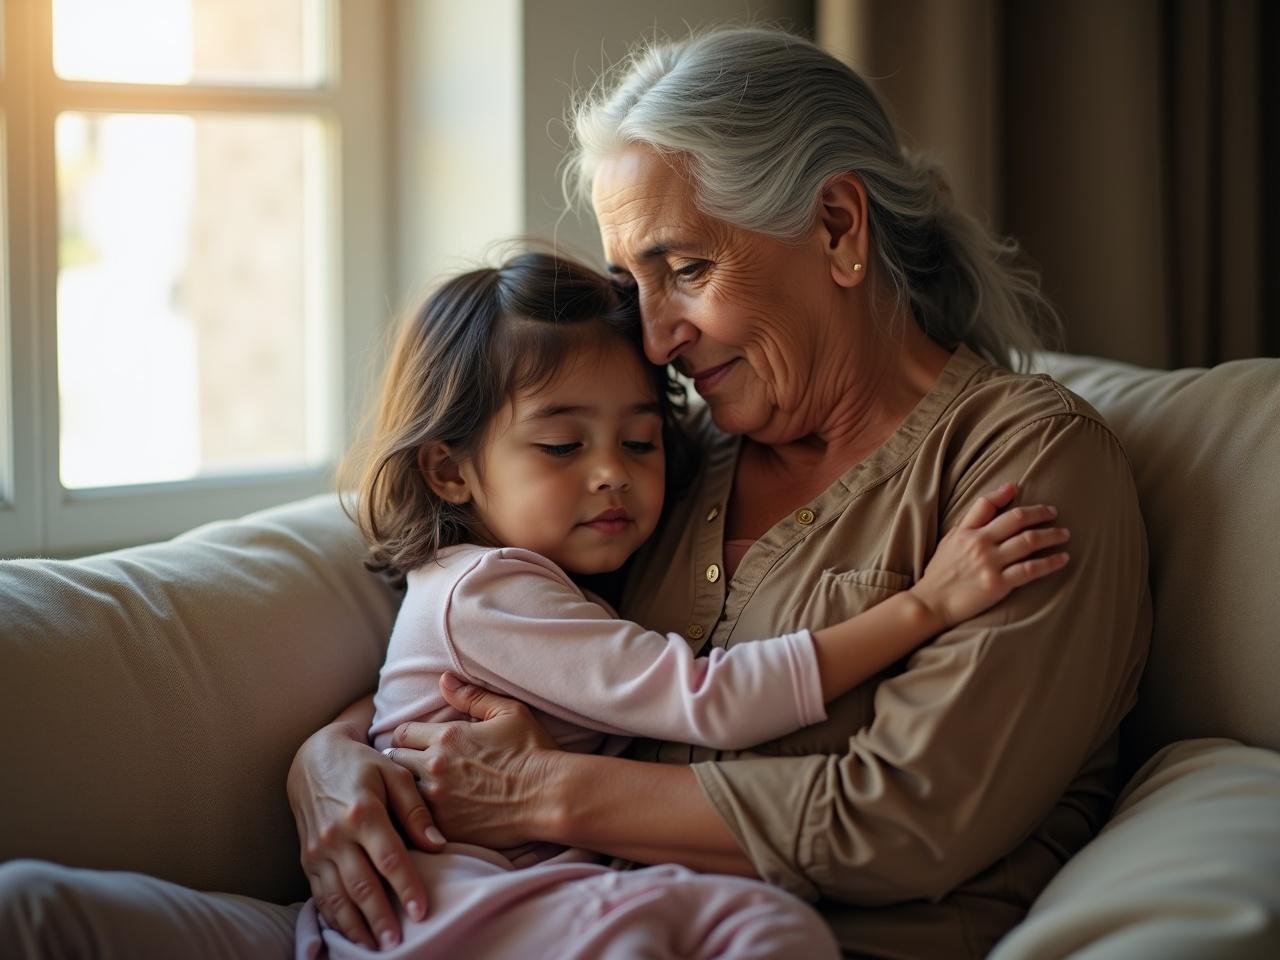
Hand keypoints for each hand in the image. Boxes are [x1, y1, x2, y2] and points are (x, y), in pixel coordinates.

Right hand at [287, 722, 443, 950]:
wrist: (314, 758)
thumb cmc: (363, 765)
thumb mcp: (395, 775)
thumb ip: (416, 811)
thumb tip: (438, 846)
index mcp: (363, 812)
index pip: (389, 859)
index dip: (406, 887)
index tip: (422, 911)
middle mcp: (336, 834)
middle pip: (362, 885)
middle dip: (380, 917)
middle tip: (397, 942)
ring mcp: (318, 849)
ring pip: (337, 896)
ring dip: (356, 925)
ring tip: (375, 946)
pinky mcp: (307, 858)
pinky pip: (320, 894)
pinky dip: (334, 917)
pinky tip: (350, 931)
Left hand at [383, 674, 561, 849]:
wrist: (549, 796)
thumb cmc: (533, 751)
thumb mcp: (509, 713)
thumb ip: (472, 696)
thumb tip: (443, 680)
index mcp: (447, 736)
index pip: (402, 733)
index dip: (407, 737)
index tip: (414, 744)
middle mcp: (435, 766)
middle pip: (394, 762)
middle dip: (400, 762)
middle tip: (411, 768)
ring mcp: (437, 800)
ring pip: (401, 792)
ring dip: (407, 790)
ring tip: (415, 793)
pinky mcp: (444, 827)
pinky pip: (416, 820)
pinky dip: (419, 816)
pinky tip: (426, 816)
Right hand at [911, 482, 1069, 629]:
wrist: (931, 604)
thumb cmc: (939, 574)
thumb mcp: (948, 542)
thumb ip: (968, 524)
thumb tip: (988, 508)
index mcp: (966, 532)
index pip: (987, 504)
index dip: (1004, 494)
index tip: (1020, 490)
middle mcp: (979, 543)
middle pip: (1016, 519)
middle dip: (1040, 513)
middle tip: (1053, 513)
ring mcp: (989, 563)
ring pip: (1028, 541)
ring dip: (1051, 535)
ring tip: (1064, 534)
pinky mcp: (998, 584)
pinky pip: (1030, 569)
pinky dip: (1050, 562)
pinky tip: (1063, 559)